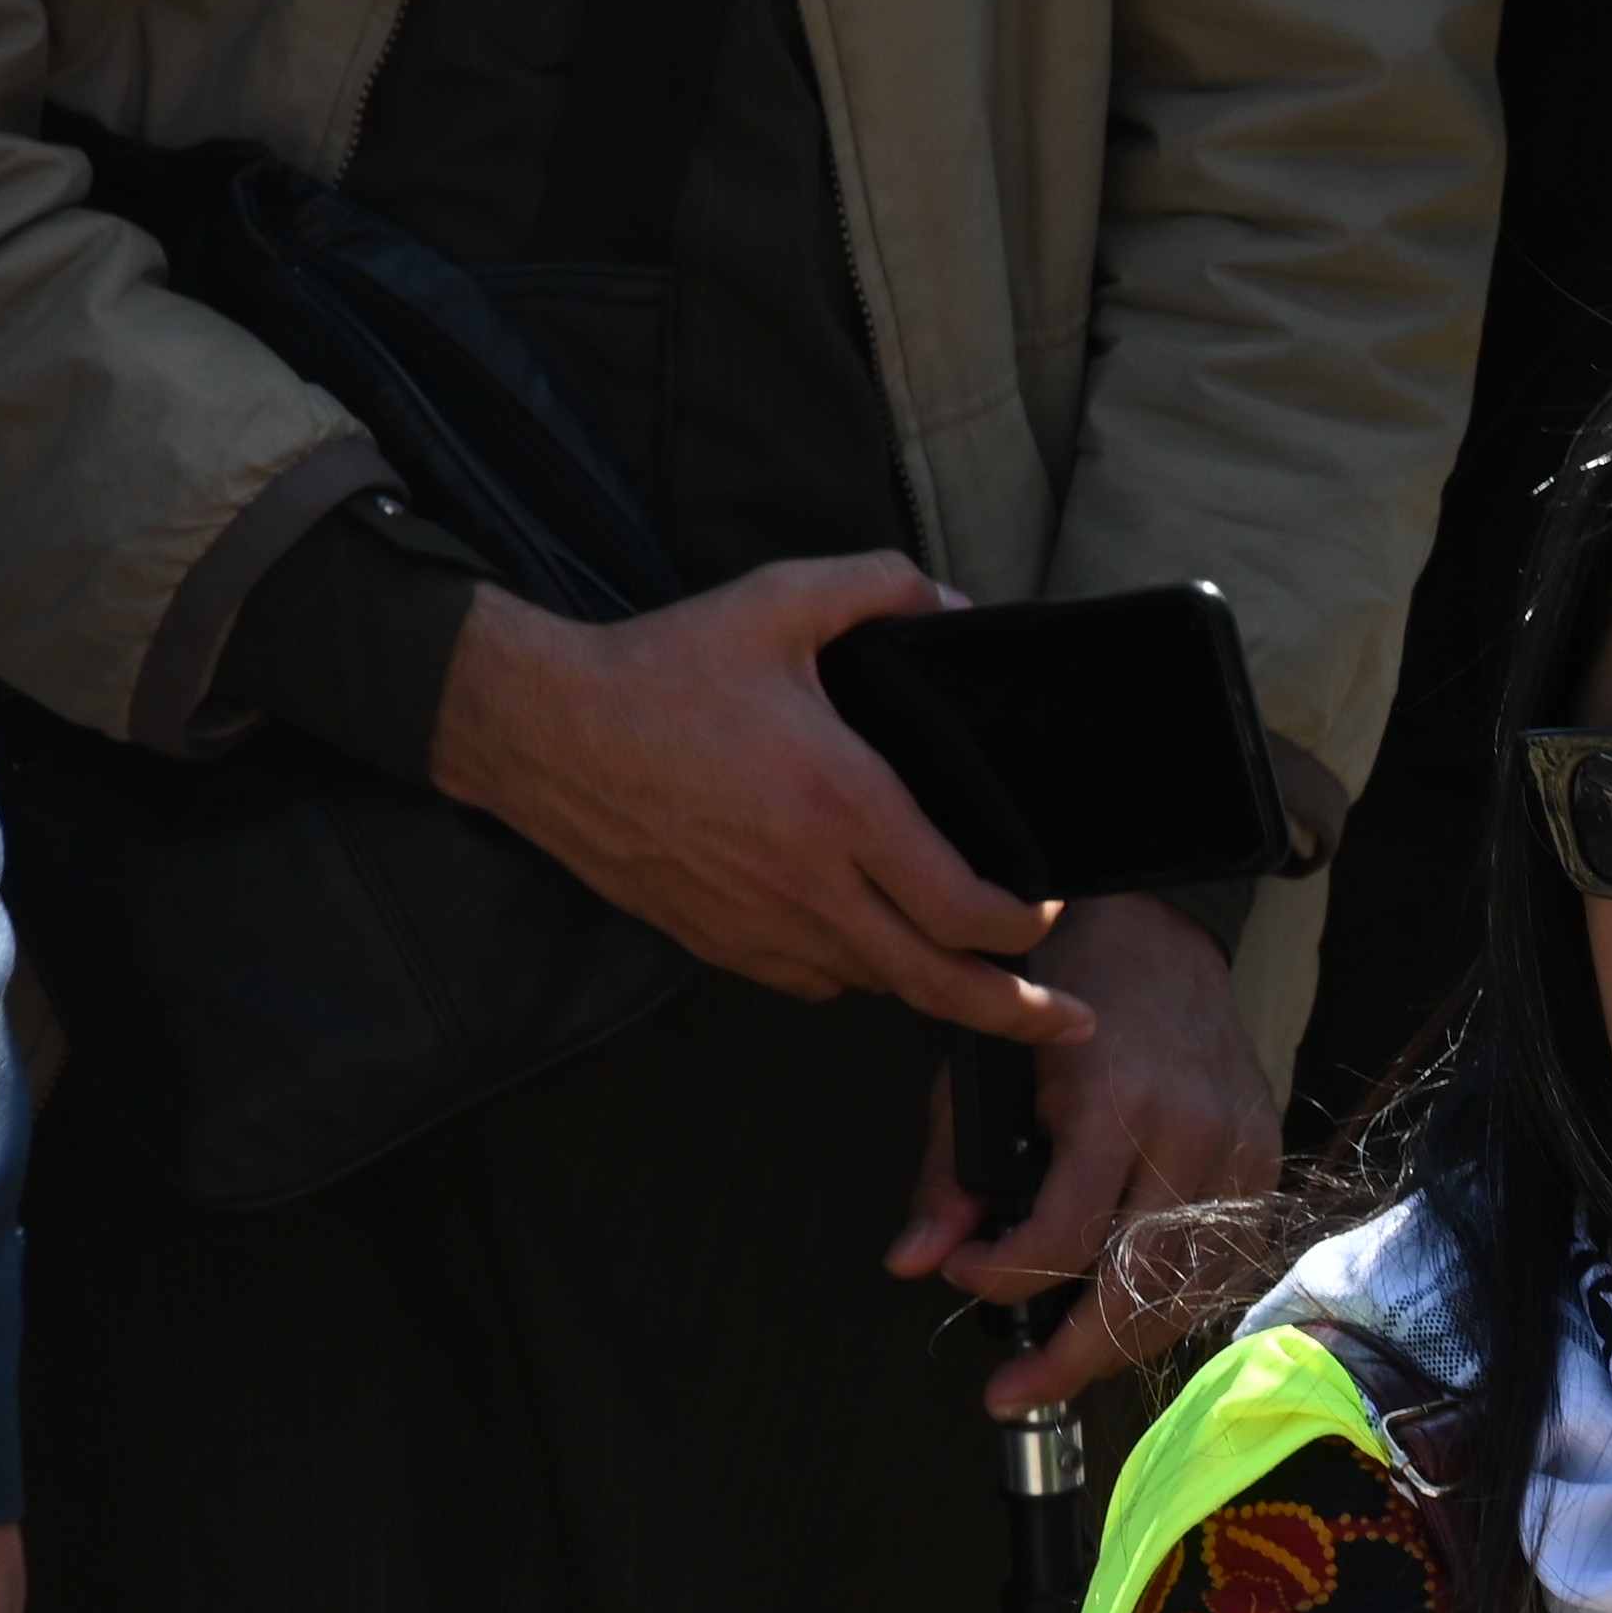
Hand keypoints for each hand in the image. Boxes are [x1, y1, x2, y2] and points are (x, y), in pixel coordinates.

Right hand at [429, 560, 1085, 1042]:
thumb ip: (879, 588)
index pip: (964, 907)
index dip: (1024, 926)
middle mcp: (809, 883)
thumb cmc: (662, 669)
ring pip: (876, 985)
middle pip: (937, 983)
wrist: (542, 731)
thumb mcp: (778, 602)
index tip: (1047, 911)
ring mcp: (760, 924)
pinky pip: (813, 982)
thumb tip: (956, 607)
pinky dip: (857, 972)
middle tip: (1069, 1023)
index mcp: (842, 805)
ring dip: (931, 985)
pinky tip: (876, 947)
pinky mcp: (718, 943)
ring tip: (978, 979)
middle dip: (1017, 1012)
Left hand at [891, 894, 1285, 1410]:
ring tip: (1063, 1365)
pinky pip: (1221, 1265)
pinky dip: (1170, 1302)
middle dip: (1070, 1358)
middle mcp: (1189, 1134)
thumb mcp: (981, 1073)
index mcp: (1114, 1103)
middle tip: (1014, 1394)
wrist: (1158, 937)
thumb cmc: (1062, 1003)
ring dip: (1121, 1343)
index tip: (965, 1279)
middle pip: (1137, 1290)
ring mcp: (1238, 1152)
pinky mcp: (1264, 1160)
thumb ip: (949, 1175)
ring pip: (1187, 1293)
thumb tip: (915, 1264)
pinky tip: (1123, 1315)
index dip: (1005, 1278)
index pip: (1064, 1237)